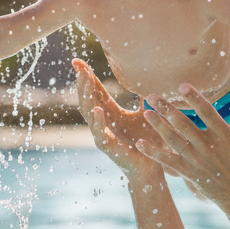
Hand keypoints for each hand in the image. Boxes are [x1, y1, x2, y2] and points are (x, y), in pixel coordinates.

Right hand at [73, 59, 161, 180]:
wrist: (152, 167)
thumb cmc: (148, 142)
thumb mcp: (147, 114)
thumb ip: (144, 99)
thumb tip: (149, 78)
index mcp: (110, 113)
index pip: (94, 91)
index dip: (86, 76)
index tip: (77, 61)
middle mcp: (103, 123)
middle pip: (88, 99)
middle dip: (83, 83)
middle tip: (79, 67)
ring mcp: (103, 135)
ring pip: (89, 114)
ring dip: (86, 97)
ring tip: (85, 81)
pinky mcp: (108, 148)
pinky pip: (99, 134)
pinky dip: (97, 122)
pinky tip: (97, 110)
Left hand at [138, 85, 229, 207]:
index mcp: (224, 135)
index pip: (207, 112)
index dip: (194, 98)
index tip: (182, 85)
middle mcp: (208, 146)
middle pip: (184, 124)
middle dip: (167, 109)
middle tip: (151, 95)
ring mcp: (197, 160)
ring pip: (174, 140)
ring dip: (158, 126)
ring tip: (145, 112)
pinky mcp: (189, 172)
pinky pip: (168, 161)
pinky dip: (153, 153)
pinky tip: (139, 143)